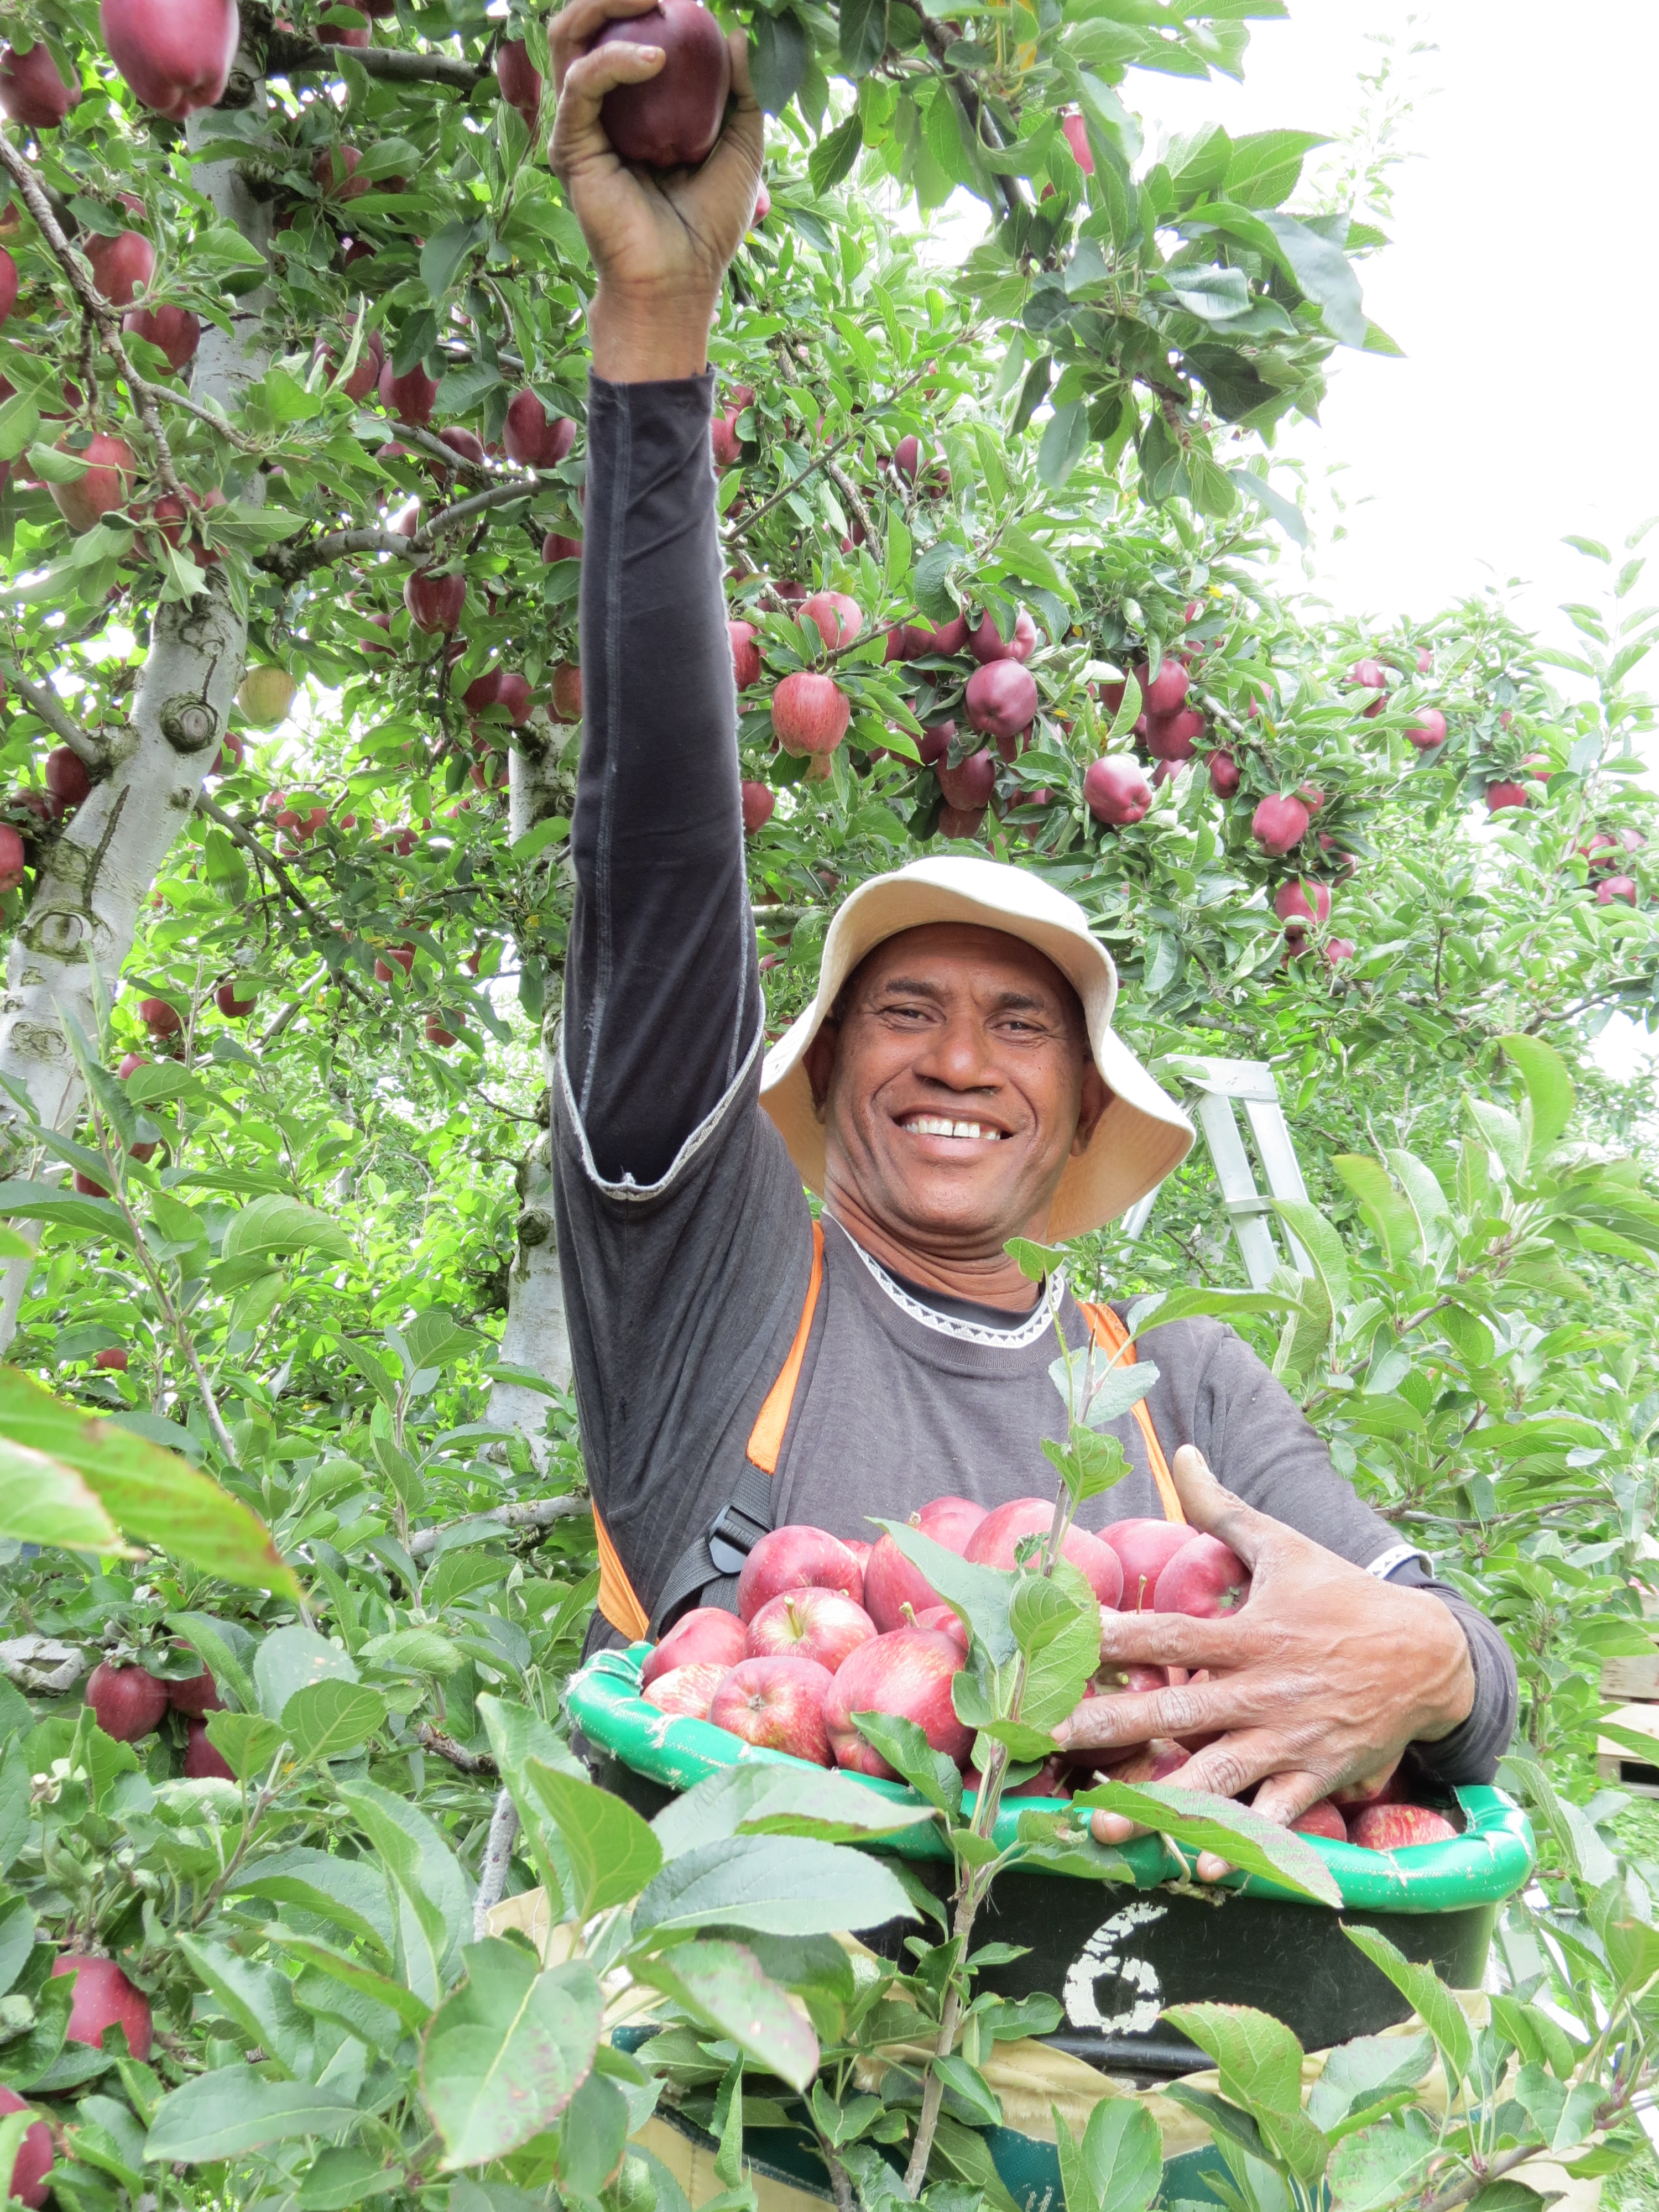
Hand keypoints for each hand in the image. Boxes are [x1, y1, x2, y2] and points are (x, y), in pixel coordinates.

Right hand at [548, 0, 762, 380]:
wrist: (681, 280)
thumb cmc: (709, 226)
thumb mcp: (741, 147)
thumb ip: (741, 92)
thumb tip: (735, 35)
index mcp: (633, 107)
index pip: (625, 32)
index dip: (646, 3)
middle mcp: (599, 110)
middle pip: (589, 22)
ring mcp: (579, 127)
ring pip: (571, 37)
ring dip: (605, 3)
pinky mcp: (570, 146)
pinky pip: (583, 83)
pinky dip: (616, 61)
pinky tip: (656, 57)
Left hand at [1053, 1447, 1474, 1874]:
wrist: (1430, 1657)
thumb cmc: (1343, 1598)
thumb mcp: (1285, 1546)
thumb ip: (1224, 1510)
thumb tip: (1183, 1453)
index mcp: (1250, 1634)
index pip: (1169, 1635)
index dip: (1114, 1637)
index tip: (1060, 1643)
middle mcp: (1262, 1689)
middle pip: (1175, 1710)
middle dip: (1109, 1726)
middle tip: (1047, 1741)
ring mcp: (1288, 1739)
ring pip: (1213, 1774)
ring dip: (1157, 1801)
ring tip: (1101, 1823)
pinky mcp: (1316, 1777)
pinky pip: (1273, 1816)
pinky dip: (1241, 1843)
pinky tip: (1201, 1869)